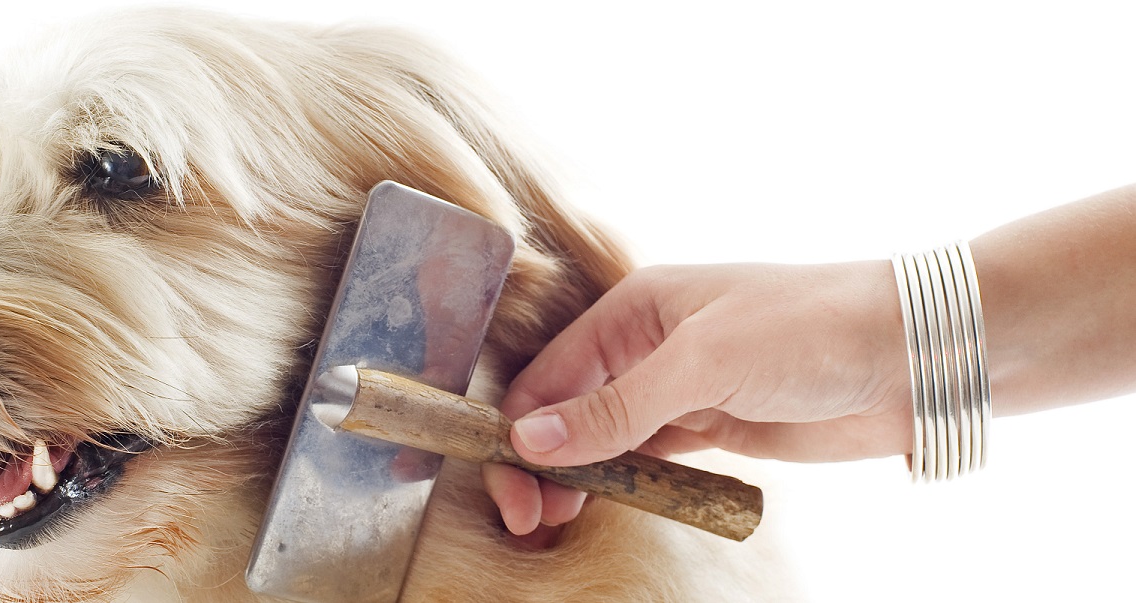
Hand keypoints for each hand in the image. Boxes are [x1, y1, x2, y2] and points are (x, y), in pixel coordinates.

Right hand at [483, 261, 913, 535]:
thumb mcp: (704, 363)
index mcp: (634, 308)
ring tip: (555, 524)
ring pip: (602, 436)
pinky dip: (619, 483)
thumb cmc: (810, 329)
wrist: (912, 354)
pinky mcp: (711, 426)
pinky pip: (646, 457)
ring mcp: (679, 388)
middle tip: (529, 519)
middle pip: (566, 407)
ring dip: (575, 477)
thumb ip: (616, 407)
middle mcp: (646, 345)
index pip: (549, 373)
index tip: (510, 485)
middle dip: (539, 460)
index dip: (518, 428)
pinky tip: (602, 507)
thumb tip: (528, 440)